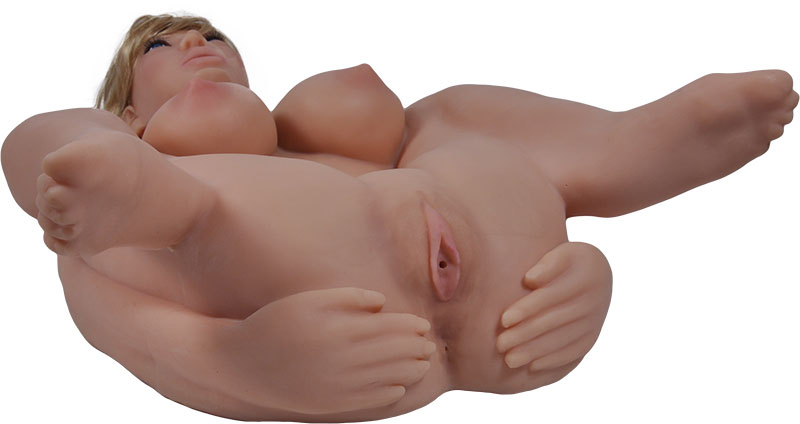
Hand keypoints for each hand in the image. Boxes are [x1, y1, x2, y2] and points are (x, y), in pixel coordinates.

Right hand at [216, 287, 435, 414]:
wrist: (242, 365)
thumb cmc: (276, 324)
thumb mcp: (308, 300)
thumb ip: (348, 297)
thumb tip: (383, 303)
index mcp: (341, 329)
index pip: (390, 328)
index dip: (411, 327)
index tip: (424, 325)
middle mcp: (344, 359)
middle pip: (394, 354)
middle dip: (417, 349)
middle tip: (431, 345)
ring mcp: (339, 385)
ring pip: (387, 378)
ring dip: (410, 371)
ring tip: (423, 365)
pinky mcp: (331, 405)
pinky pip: (369, 401)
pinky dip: (389, 394)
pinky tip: (399, 388)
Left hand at [496, 242, 611, 371]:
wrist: (598, 275)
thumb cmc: (568, 262)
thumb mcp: (562, 252)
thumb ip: (548, 264)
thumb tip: (530, 280)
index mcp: (584, 277)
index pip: (550, 296)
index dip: (526, 309)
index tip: (504, 320)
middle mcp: (593, 302)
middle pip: (553, 322)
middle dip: (525, 335)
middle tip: (500, 345)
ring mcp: (594, 322)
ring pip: (561, 341)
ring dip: (534, 352)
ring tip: (509, 360)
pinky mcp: (591, 338)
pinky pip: (572, 352)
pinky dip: (552, 361)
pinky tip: (531, 366)